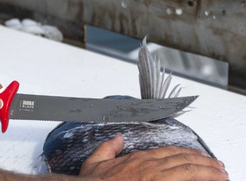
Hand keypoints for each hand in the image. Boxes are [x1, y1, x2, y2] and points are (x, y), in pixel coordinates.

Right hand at [80, 135, 228, 180]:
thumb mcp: (96, 161)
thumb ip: (108, 148)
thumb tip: (118, 138)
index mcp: (138, 159)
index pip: (168, 152)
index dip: (185, 153)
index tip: (197, 156)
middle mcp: (150, 166)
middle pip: (182, 159)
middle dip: (202, 162)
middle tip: (217, 165)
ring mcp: (156, 178)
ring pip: (186, 170)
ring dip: (206, 171)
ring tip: (220, 173)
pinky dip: (196, 180)